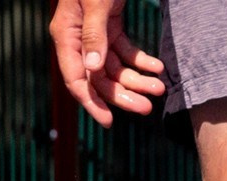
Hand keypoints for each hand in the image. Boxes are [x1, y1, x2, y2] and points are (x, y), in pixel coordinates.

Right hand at [49, 0, 166, 127]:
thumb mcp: (96, 2)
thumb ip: (94, 34)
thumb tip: (92, 68)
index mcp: (67, 34)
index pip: (76, 78)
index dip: (91, 102)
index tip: (109, 122)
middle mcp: (78, 38)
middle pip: (99, 77)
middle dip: (124, 93)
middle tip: (147, 107)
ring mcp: (95, 33)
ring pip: (115, 67)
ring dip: (137, 79)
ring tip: (160, 87)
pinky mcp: (110, 26)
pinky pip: (125, 51)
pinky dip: (141, 60)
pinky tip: (158, 67)